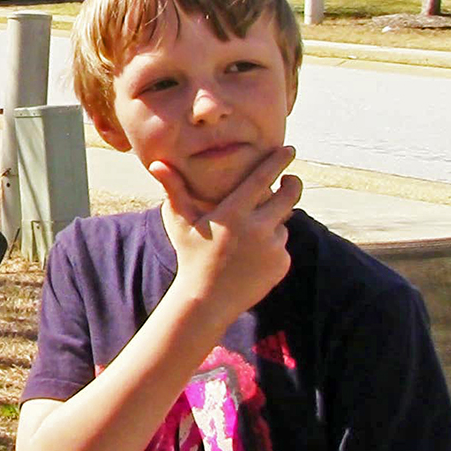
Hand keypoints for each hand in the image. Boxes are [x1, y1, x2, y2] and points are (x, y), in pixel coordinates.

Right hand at [150, 146, 301, 324]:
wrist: (205, 301)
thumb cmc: (190, 256)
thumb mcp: (180, 222)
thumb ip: (174, 189)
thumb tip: (157, 163)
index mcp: (235, 212)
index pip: (263, 177)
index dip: (278, 160)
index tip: (288, 149)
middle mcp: (258, 226)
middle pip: (289, 196)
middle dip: (292, 184)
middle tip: (290, 180)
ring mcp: (272, 247)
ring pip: (282, 224)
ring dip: (272, 224)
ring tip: (247, 239)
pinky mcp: (281, 264)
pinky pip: (281, 247)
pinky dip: (271, 247)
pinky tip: (251, 258)